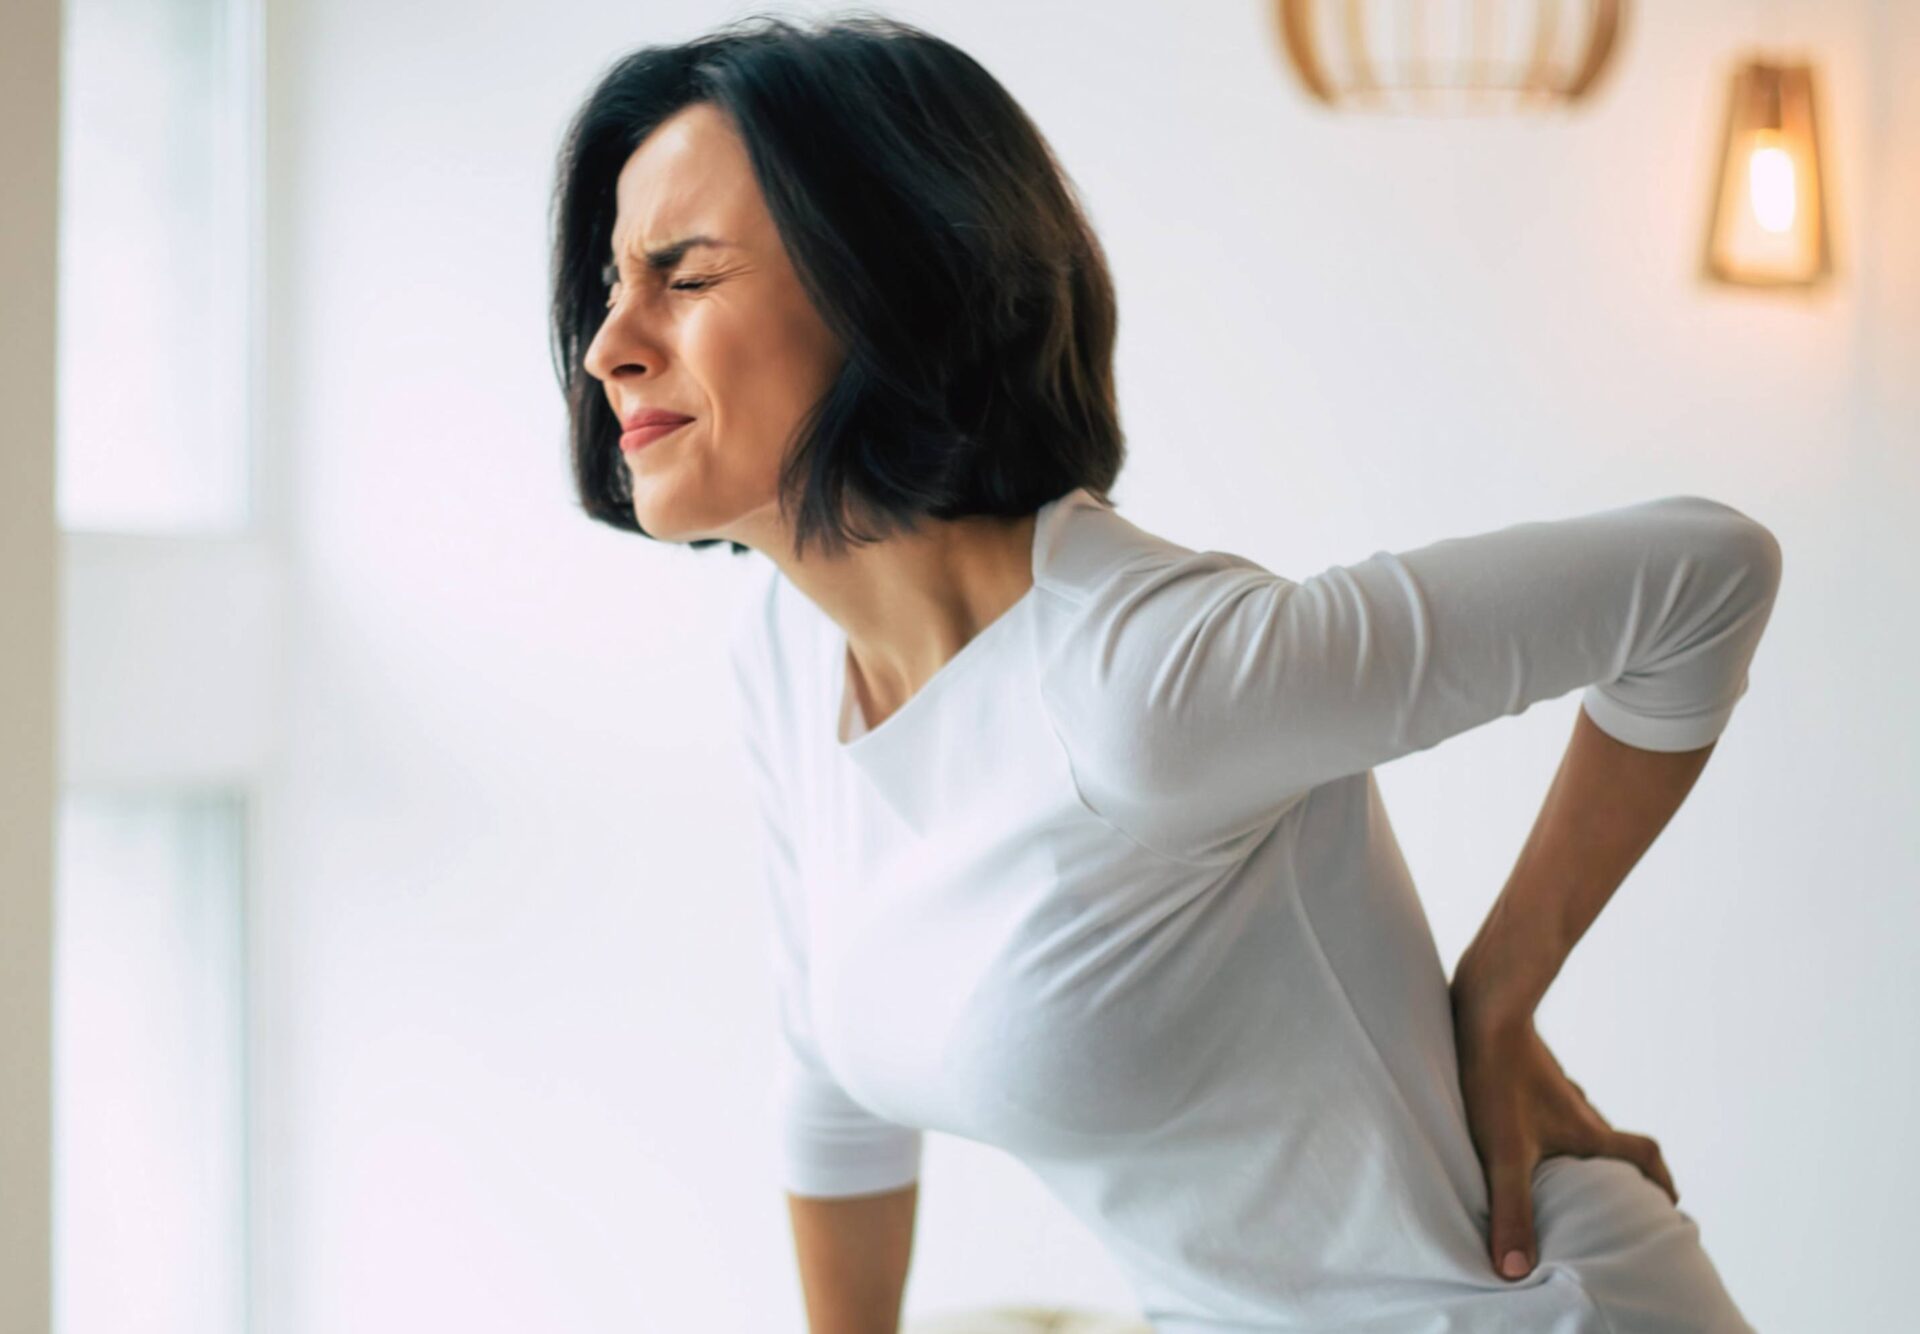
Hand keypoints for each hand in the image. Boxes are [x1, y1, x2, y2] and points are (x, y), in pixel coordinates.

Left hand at [1448, 983, 1677, 1280]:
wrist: (1485, 1005)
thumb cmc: (1498, 1076)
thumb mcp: (1504, 1152)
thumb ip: (1512, 1209)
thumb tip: (1516, 1272)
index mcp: (1588, 1131)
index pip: (1644, 1156)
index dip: (1660, 1182)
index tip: (1668, 1205)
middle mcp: (1578, 1109)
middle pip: (1615, 1144)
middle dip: (1620, 1175)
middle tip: (1617, 1200)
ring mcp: (1553, 1086)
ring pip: (1581, 1123)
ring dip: (1583, 1149)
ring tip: (1565, 1174)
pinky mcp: (1524, 1069)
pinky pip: (1548, 1104)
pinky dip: (1548, 1125)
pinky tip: (1520, 1128)